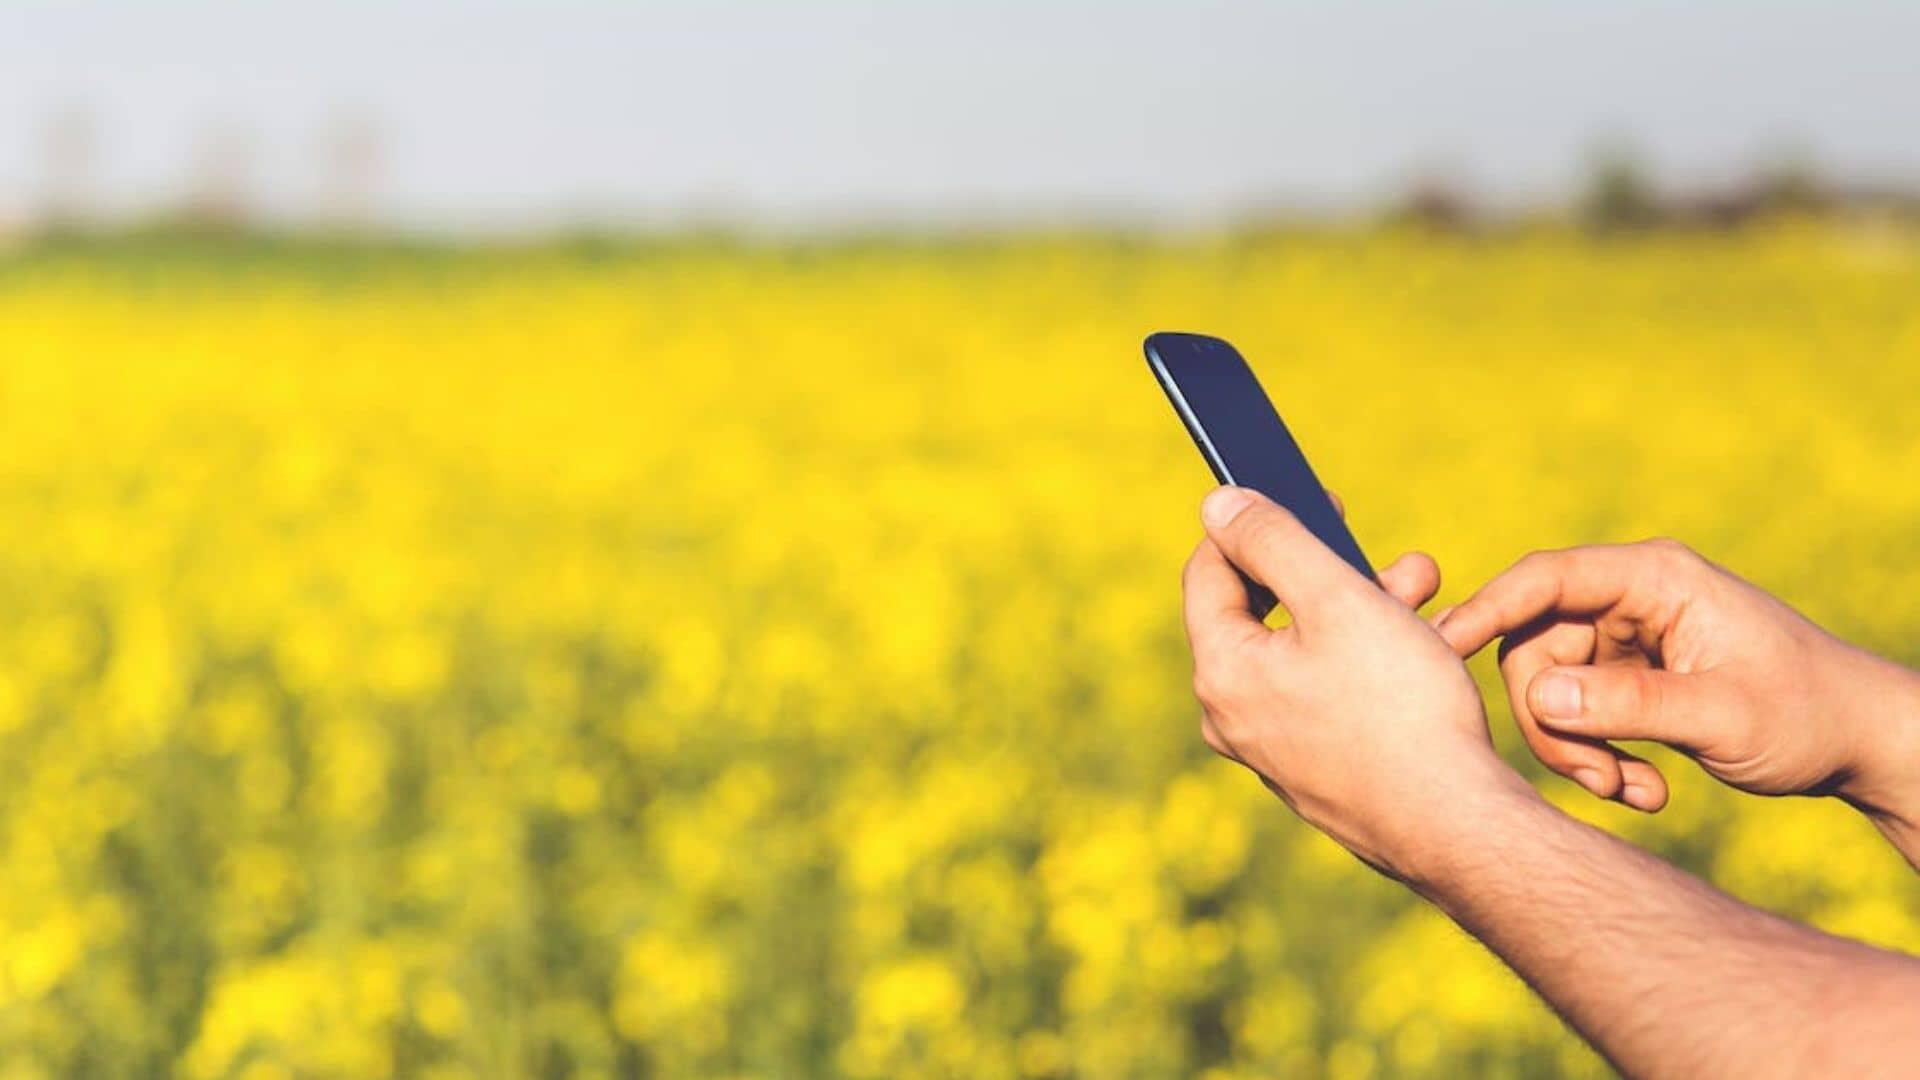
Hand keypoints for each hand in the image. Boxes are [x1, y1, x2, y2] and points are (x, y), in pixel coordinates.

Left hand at [1182, 486, 1526, 880]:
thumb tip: (1217, 504)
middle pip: (1266, 611)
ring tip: (1427, 589)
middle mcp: (1232, 715)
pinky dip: (1369, 660)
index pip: (1209, 572)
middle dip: (1332, 569)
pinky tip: (1427, 646)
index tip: (1314, 497)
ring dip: (1364, 609)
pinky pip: (1330, 694)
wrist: (1457, 827)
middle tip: (1395, 556)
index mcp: (1221, 671)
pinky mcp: (1315, 772)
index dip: (1256, 524)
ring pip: (1308, 651)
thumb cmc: (1399, 710)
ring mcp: (1273, 749)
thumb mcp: (1338, 599)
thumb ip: (1273, 541)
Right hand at [1436, 539, 1919, 826]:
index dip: (1486, 611)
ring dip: (1579, 751)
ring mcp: (1627, 639)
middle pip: (1534, 648)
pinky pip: (1577, 715)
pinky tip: (1646, 790)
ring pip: (1549, 691)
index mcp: (1654, 579)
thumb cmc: (1806, 714)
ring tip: (1634, 793)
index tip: (1439, 649)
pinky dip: (1599, 757)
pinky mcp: (1627, 677)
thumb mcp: (1721, 714)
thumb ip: (1628, 704)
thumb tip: (1537, 700)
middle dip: (1553, 723)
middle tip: (1598, 781)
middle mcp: (1631, 599)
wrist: (1859, 743)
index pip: (1545, 580)